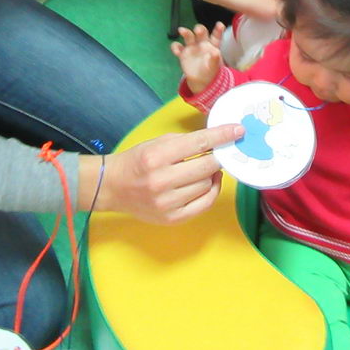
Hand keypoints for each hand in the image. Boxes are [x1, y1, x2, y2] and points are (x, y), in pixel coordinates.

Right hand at [94, 123, 243, 223]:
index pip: (199, 143)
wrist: (112, 187)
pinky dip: (211, 191)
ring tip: (205, 169)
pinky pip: (204, 204)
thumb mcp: (157, 143)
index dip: (221, 135)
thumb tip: (216, 141)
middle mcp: (161, 181)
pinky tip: (208, 182)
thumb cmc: (137, 160)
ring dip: (211, 174)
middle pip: (207, 167)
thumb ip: (186, 142)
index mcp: (157, 156)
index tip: (237, 130)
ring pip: (207, 185)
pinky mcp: (172, 218)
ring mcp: (167, 203)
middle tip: (220, 153)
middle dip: (218, 157)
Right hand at [171, 23, 225, 93]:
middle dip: (199, 29)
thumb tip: (216, 52)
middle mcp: (202, 43)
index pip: (216, 36)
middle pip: (201, 32)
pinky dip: (175, 47)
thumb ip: (215, 59)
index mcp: (212, 45)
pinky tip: (177, 51)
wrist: (201, 79)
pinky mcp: (183, 53)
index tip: (220, 25)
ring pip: (188, 36)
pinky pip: (177, 47)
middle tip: (198, 30)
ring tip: (181, 30)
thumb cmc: (210, 69)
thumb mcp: (214, 66)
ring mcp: (191, 47)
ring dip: (185, 32)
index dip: (218, 30)